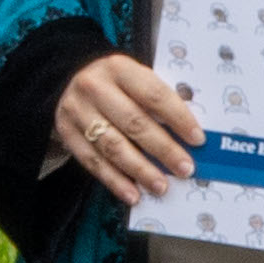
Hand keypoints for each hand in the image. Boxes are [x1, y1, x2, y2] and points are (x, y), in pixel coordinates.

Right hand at [48, 50, 200, 200]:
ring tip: (161, 186)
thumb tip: (190, 135)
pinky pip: (92, 162)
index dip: (178, 118)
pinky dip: (115, 181)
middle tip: (185, 168)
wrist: (68, 82)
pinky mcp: (66, 132)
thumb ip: (158, 100)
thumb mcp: (135, 78)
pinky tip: (133, 194)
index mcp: (119, 68)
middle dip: (163, 149)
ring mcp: (77, 111)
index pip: (154, 94)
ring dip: (140, 170)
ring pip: (113, 146)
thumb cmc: (115, 84)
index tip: (197, 139)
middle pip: (134, 122)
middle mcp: (94, 87)